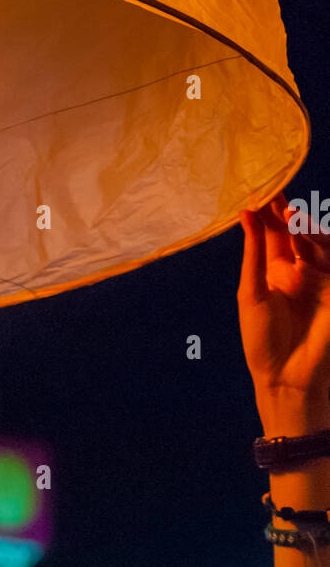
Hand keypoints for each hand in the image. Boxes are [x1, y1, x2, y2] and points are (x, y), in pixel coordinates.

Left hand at [238, 195, 329, 433]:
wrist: (287, 375)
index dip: (266, 214)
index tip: (257, 190)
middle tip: (274, 192)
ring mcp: (318, 278)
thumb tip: (246, 215)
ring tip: (289, 215)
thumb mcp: (252, 292)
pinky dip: (319, 243)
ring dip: (302, 225)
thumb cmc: (262, 340)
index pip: (271, 234)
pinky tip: (305, 235)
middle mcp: (297, 271)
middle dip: (285, 212)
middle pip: (294, 232)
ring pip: (315, 240)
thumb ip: (253, 254)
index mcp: (273, 273)